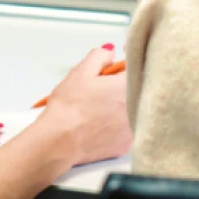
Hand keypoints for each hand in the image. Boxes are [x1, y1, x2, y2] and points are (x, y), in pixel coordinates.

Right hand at [37, 48, 131, 166]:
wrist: (61, 140)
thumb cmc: (69, 106)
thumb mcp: (81, 71)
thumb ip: (99, 56)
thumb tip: (111, 53)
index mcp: (126, 86)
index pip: (137, 67)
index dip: (127, 62)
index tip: (120, 60)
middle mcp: (136, 107)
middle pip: (136, 89)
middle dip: (123, 84)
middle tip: (105, 85)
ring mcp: (133, 129)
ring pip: (133, 109)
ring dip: (122, 104)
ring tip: (100, 106)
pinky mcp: (127, 145)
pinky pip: (128, 128)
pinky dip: (119, 123)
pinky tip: (102, 122)